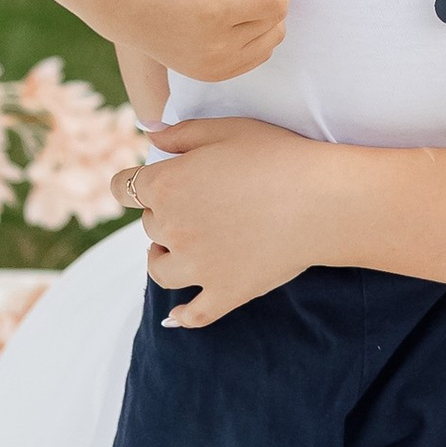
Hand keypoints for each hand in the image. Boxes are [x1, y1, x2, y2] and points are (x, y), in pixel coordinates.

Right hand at [119, 0, 296, 84]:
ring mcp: (217, 66)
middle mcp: (219, 46)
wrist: (122, 7)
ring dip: (267, 14)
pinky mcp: (214, 75)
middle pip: (278, 17)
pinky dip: (256, 34)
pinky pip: (257, 55)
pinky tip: (233, 15)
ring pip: (273, 38)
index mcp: (216, 11)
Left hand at [134, 119, 337, 327]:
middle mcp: (173, 229)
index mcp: (167, 185)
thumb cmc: (279, 156)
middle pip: (147, 225)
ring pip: (159, 270)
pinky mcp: (224, 292)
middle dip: (162, 213)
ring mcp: (197, 267)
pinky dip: (182, 316)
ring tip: (173, 252)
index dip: (132, 184)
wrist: (323, 200)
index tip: (144, 183)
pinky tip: (177, 315)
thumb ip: (181, 134)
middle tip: (195, 204)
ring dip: (161, 258)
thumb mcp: (227, 129)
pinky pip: (193, 314)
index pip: (122, 188)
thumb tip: (150, 137)